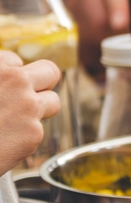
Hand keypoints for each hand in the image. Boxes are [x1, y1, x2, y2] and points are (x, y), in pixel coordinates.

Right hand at [0, 50, 60, 172]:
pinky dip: (24, 136)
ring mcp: (27, 105)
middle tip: (30, 96)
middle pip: (49, 71)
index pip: (15, 61)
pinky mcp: (34, 131)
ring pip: (53, 101)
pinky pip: (38, 129)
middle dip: (43, 82)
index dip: (10, 76)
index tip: (3, 88)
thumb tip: (6, 80)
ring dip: (40, 109)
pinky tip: (5, 141)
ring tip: (15, 121)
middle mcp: (14, 80)